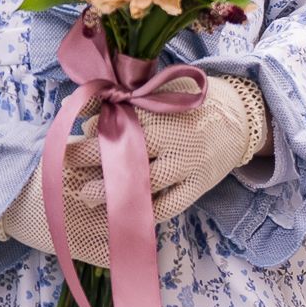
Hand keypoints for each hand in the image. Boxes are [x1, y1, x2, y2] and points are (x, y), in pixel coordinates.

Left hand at [0, 77, 268, 263]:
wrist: (242, 119)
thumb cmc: (191, 104)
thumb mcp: (162, 91)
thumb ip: (127, 100)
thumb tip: (79, 113)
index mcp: (165, 111)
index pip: (120, 120)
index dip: (91, 128)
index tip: (70, 133)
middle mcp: (176, 138)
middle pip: (126, 152)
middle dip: (89, 159)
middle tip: (64, 164)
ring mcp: (188, 165)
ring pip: (143, 185)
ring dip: (109, 192)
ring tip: (85, 194)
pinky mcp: (198, 187)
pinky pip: (166, 208)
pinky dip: (139, 215)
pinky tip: (118, 215)